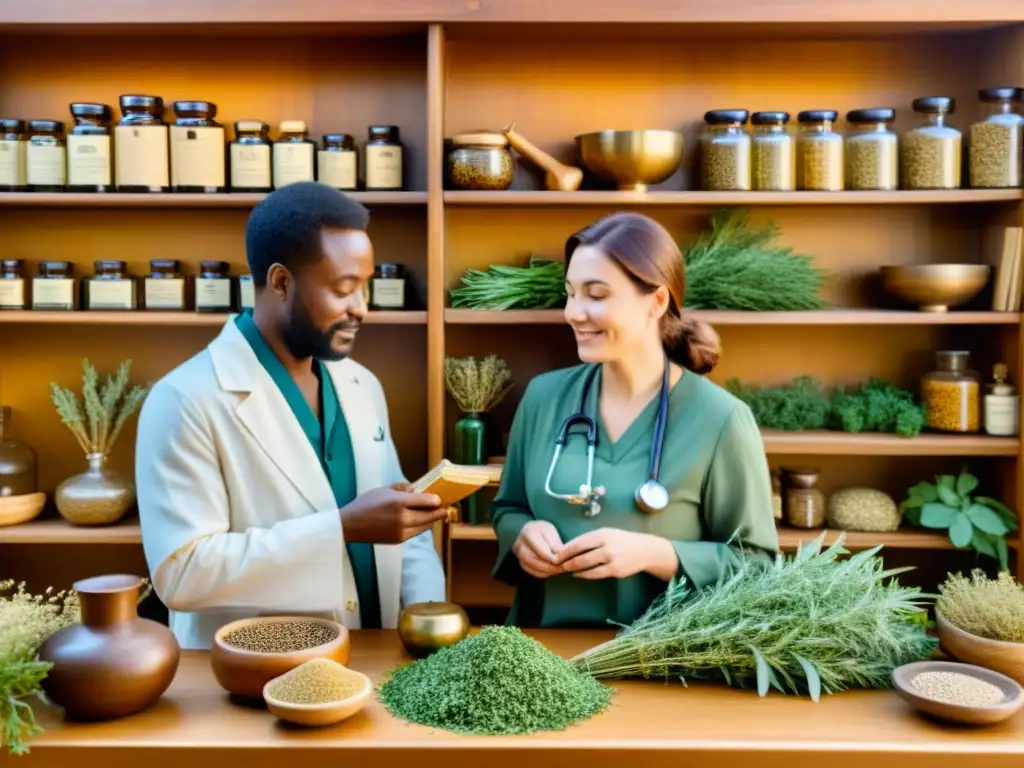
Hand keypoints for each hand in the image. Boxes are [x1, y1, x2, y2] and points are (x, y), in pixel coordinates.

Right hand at [340, 483, 446, 543]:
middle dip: (439, 512)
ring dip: (431, 520)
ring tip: (436, 514)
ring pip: (424, 526)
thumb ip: (403, 488)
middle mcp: (403, 518)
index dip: (436, 500)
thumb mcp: (384, 489)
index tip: (440, 498)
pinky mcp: (399, 540)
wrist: (350, 525)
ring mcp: (401, 531)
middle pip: (429, 516)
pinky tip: (422, 521)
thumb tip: (416, 489)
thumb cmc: (366, 504)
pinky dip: (421, 527)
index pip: (426, 502)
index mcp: (399, 502)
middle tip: (445, 508)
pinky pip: (416, 532)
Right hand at [512, 521, 564, 578]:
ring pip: (533, 568)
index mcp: (528, 532)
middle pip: (534, 560)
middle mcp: (519, 544)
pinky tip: (554, 571)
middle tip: (563, 568)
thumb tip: (559, 558)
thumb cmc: (544, 531)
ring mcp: (518, 555)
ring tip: (560, 569)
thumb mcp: (552, 532)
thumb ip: (555, 544)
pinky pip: (533, 572)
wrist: (535, 532)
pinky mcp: (522, 563)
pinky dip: (544, 573)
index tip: (564, 561)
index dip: (553, 558)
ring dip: (548, 571)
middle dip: (550, 566)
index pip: (541, 550)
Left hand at [555, 528, 677, 580]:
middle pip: (581, 556)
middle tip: (558, 564)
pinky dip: (584, 575)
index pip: (579, 543)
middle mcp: (607, 547)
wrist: (644, 550)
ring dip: (574, 569)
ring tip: (566, 569)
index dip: (566, 550)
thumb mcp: (607, 532)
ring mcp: (611, 561)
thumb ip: (590, 538)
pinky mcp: (615, 571)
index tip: (557, 554)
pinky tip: (578, 574)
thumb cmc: (622, 539)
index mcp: (603, 535)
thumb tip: (570, 546)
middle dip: (567, 561)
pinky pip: (595, 574)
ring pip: (587, 567)